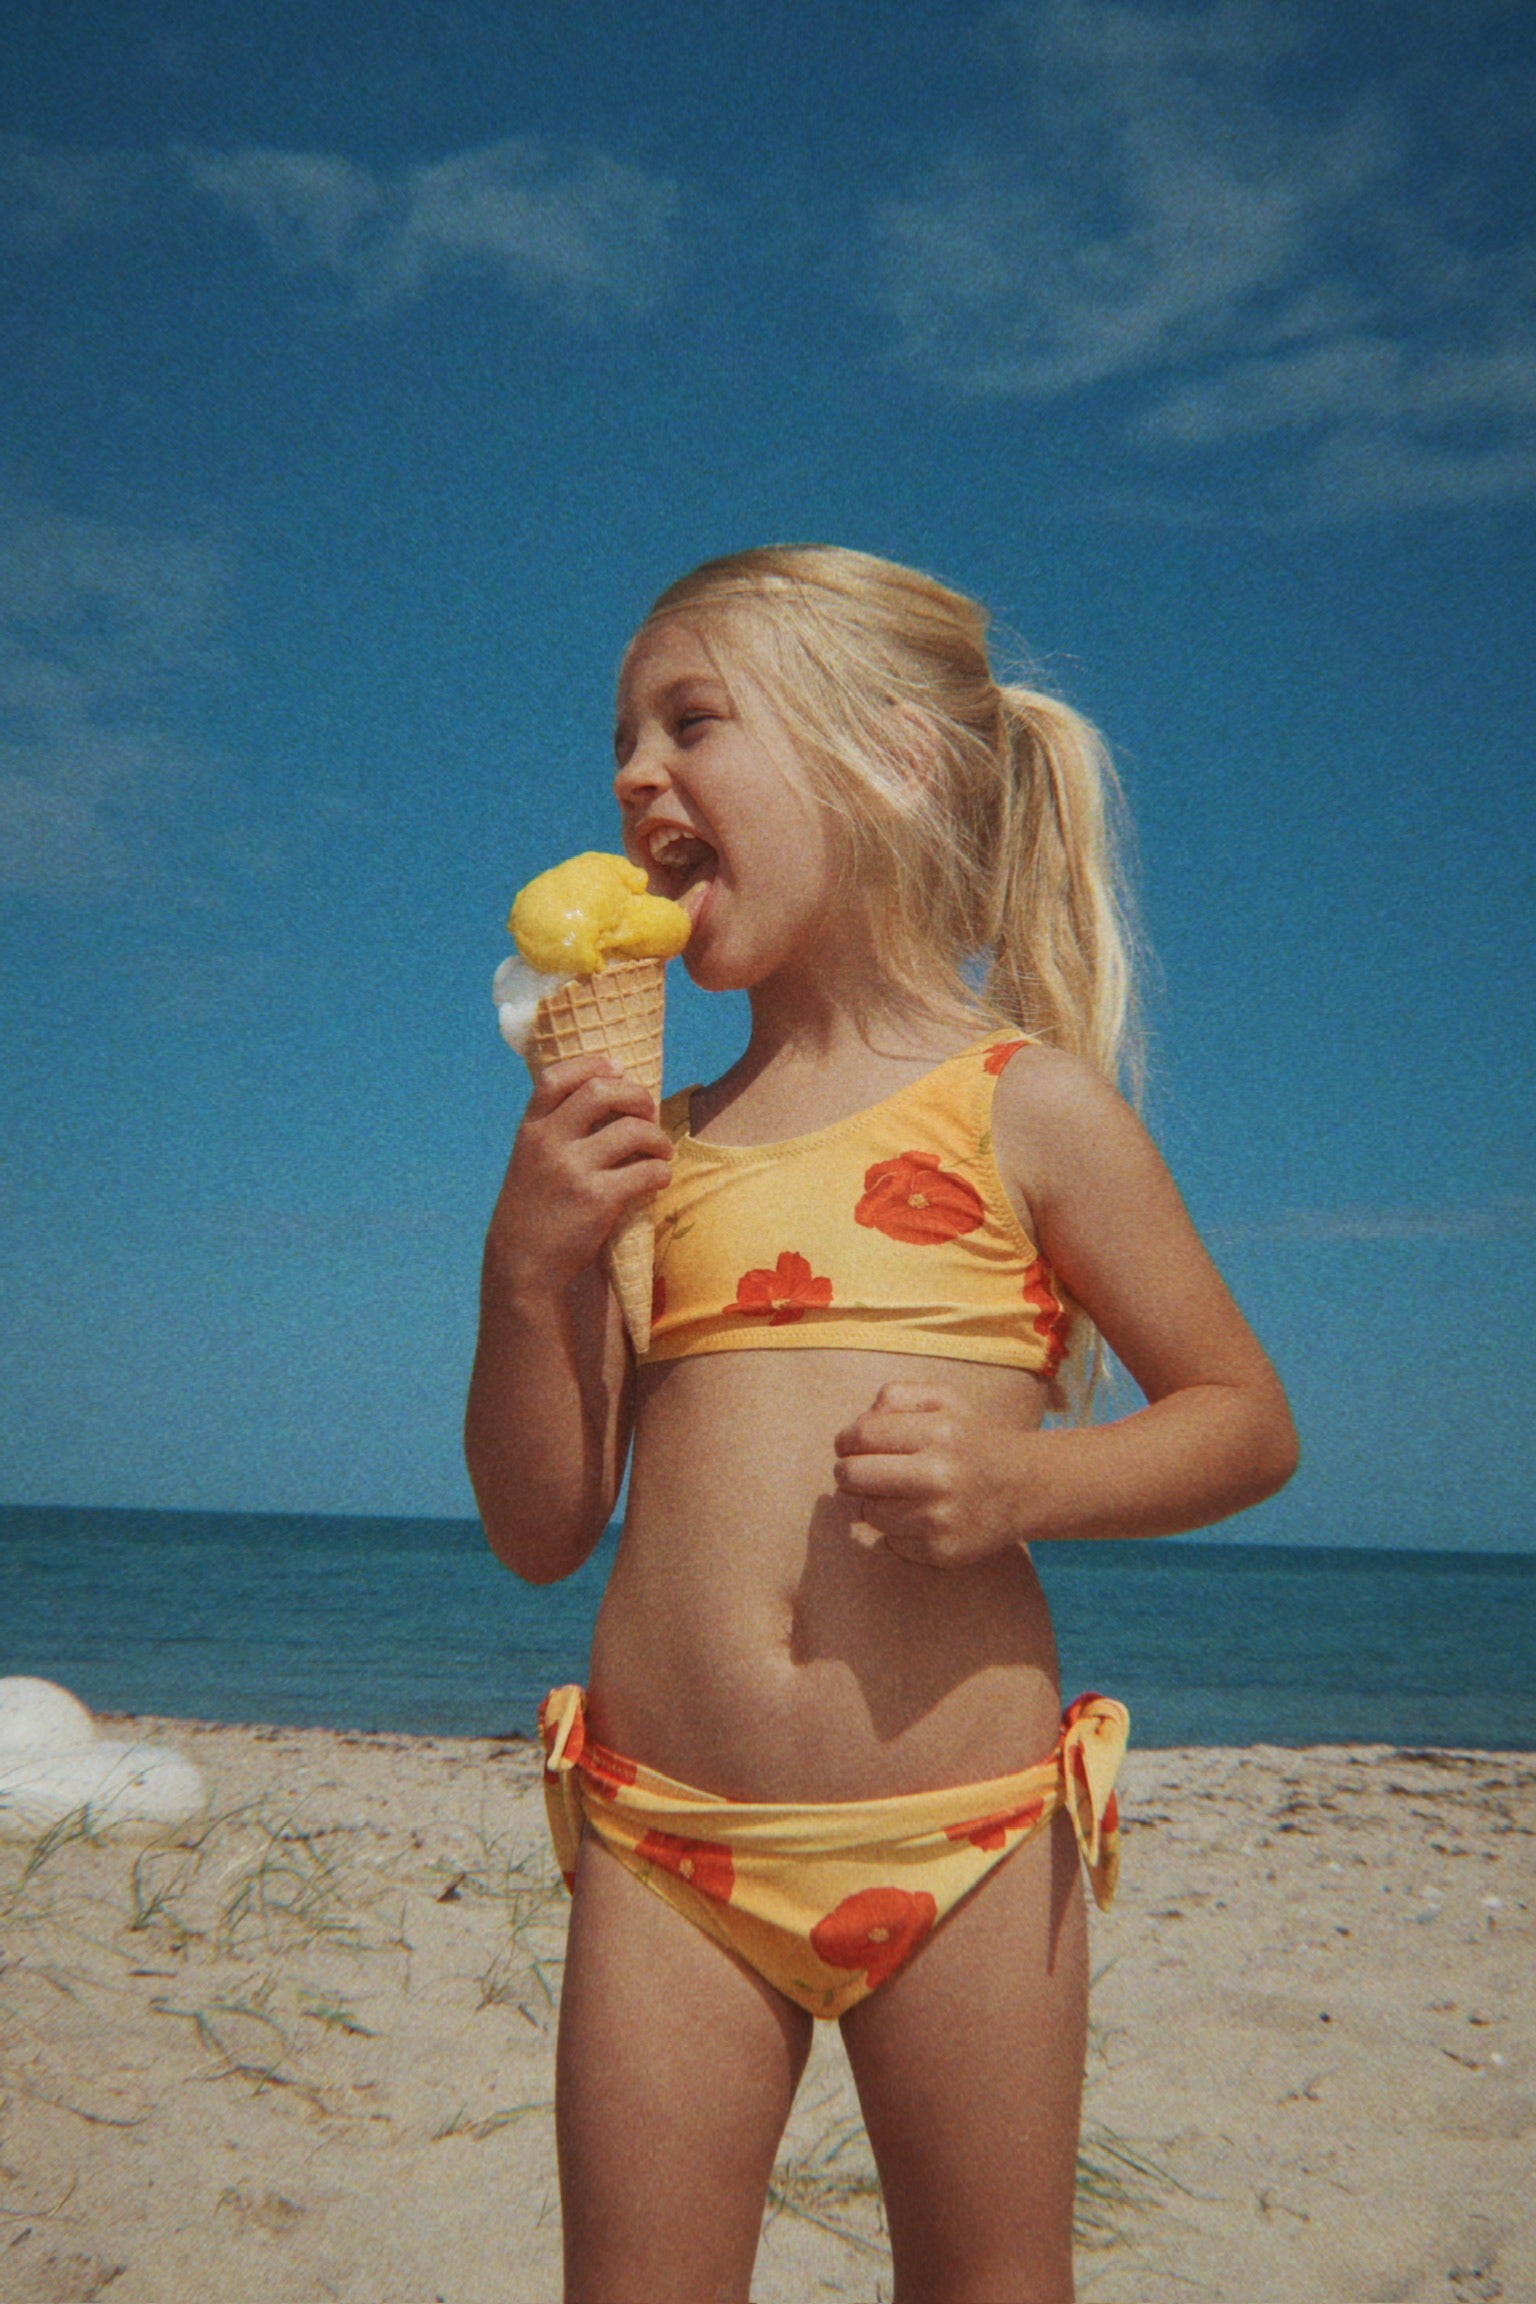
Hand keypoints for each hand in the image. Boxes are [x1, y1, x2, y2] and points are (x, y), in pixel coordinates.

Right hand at [486, 1053, 671, 1294]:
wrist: (523, 1265)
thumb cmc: (534, 1212)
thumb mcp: (529, 1162)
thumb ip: (555, 1132)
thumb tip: (607, 1098)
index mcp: (530, 1130)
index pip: (556, 1077)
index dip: (592, 1064)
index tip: (618, 1068)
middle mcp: (549, 1142)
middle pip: (601, 1091)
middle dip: (636, 1096)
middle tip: (649, 1113)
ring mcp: (573, 1169)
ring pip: (634, 1130)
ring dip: (658, 1138)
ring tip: (661, 1152)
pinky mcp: (598, 1198)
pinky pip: (647, 1171)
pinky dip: (661, 1172)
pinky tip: (658, 1179)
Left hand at [832, 1380, 1035, 1566]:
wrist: (1024, 1487)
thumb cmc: (970, 1438)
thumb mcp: (943, 1399)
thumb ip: (896, 1396)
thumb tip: (857, 1426)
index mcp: (939, 1431)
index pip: (863, 1435)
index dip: (846, 1440)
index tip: (848, 1445)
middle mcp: (941, 1475)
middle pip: (855, 1476)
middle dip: (847, 1473)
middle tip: (856, 1473)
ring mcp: (942, 1518)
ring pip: (870, 1513)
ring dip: (876, 1503)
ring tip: (902, 1493)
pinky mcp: (943, 1551)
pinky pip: (892, 1542)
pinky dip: (899, 1530)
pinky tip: (922, 1516)